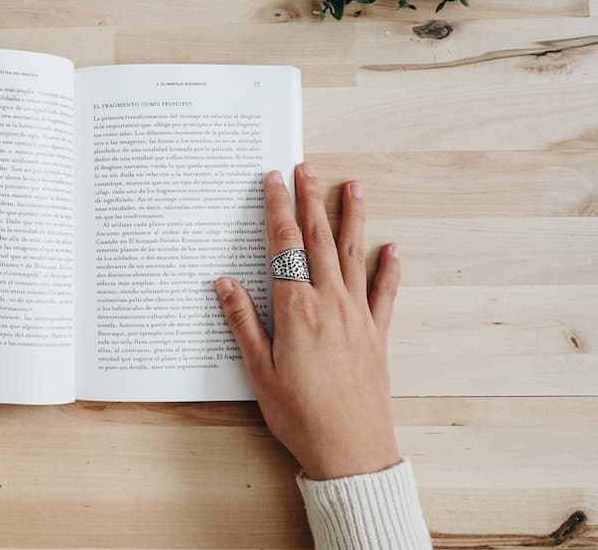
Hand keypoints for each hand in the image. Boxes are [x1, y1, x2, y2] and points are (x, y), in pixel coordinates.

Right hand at [215, 163, 401, 480]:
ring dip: (352, 218)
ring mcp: (358, 316)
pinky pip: (385, 292)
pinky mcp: (377, 334)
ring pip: (354, 255)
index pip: (284, 247)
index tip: (273, 180)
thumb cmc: (299, 415)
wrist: (350, 449)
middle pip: (319, 240)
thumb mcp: (258, 371)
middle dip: (311, 200)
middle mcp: (330, 303)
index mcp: (296, 310)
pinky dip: (389, 267)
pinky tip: (392, 247)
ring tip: (352, 187)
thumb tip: (224, 282)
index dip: (277, 210)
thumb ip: (243, 322)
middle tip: (306, 167)